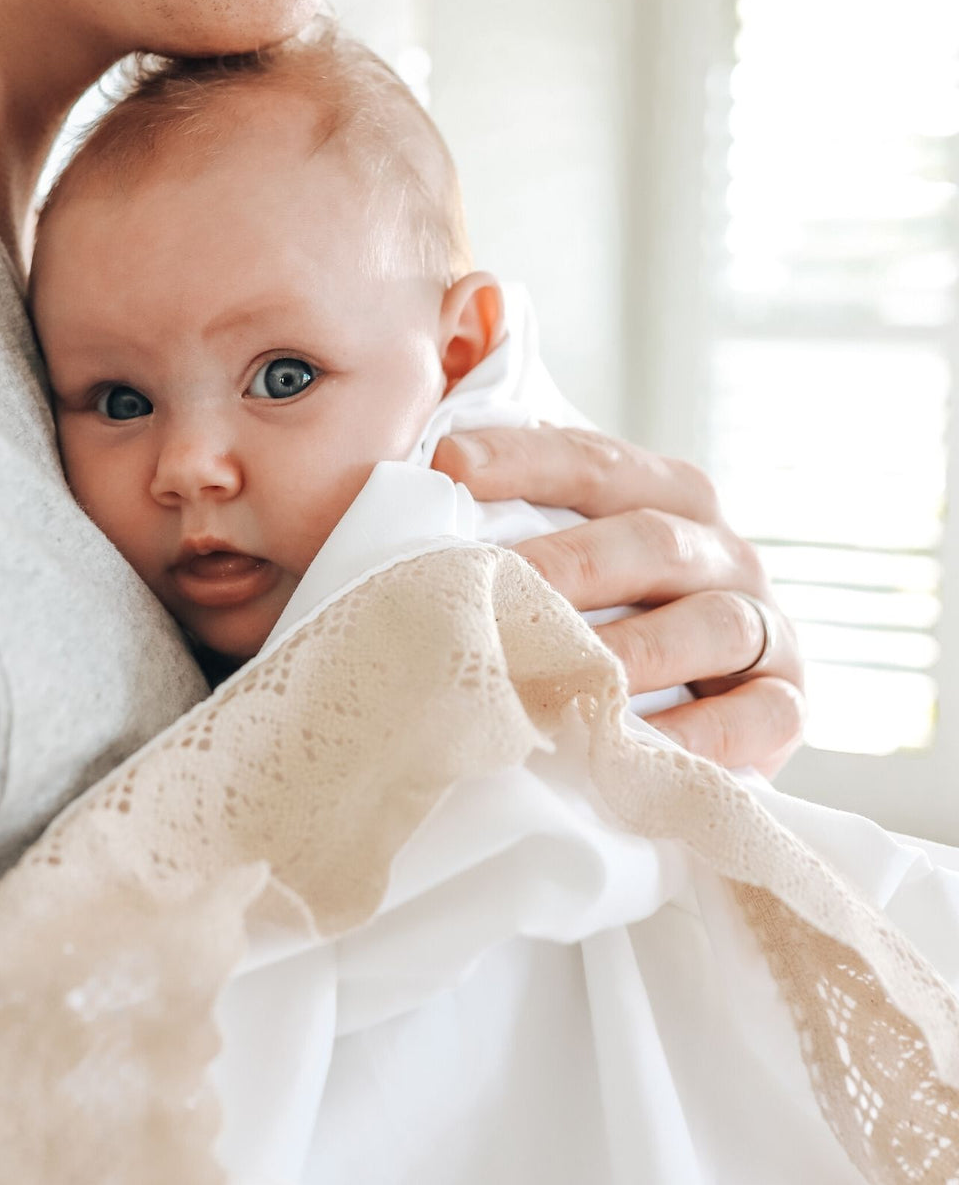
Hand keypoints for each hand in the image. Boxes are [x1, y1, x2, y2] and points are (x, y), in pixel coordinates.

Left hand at [432, 425, 804, 777]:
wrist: (700, 716)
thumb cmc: (605, 627)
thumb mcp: (572, 567)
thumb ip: (522, 528)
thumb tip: (423, 486)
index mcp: (665, 497)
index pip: (593, 463)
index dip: (522, 460)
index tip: (448, 468)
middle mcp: (720, 550)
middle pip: (649, 539)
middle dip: (568, 565)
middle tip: (494, 592)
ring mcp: (761, 624)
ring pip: (710, 623)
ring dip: (630, 653)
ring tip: (558, 681)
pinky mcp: (786, 702)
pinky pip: (757, 715)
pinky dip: (698, 735)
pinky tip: (631, 749)